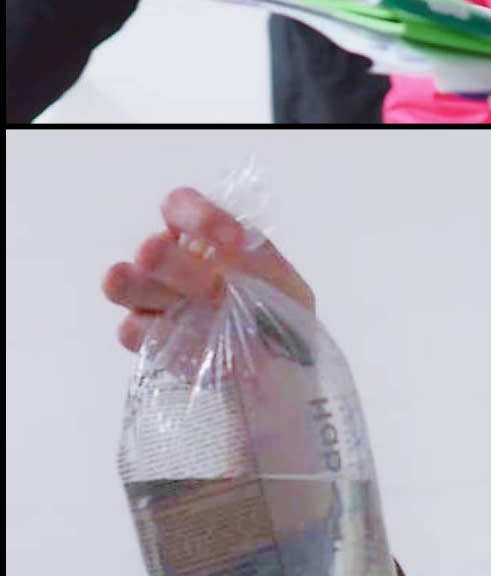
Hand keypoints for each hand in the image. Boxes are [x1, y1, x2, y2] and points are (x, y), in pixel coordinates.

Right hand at [102, 187, 315, 353]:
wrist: (275, 369)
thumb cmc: (277, 314)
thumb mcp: (283, 286)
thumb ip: (256, 267)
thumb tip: (228, 252)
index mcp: (201, 237)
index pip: (180, 207)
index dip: (200, 218)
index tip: (234, 241)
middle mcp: (168, 261)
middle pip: (150, 249)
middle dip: (168, 260)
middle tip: (200, 281)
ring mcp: (149, 299)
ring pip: (123, 283)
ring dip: (144, 291)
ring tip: (172, 303)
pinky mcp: (145, 337)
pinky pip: (134, 329)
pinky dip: (158, 334)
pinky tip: (187, 343)